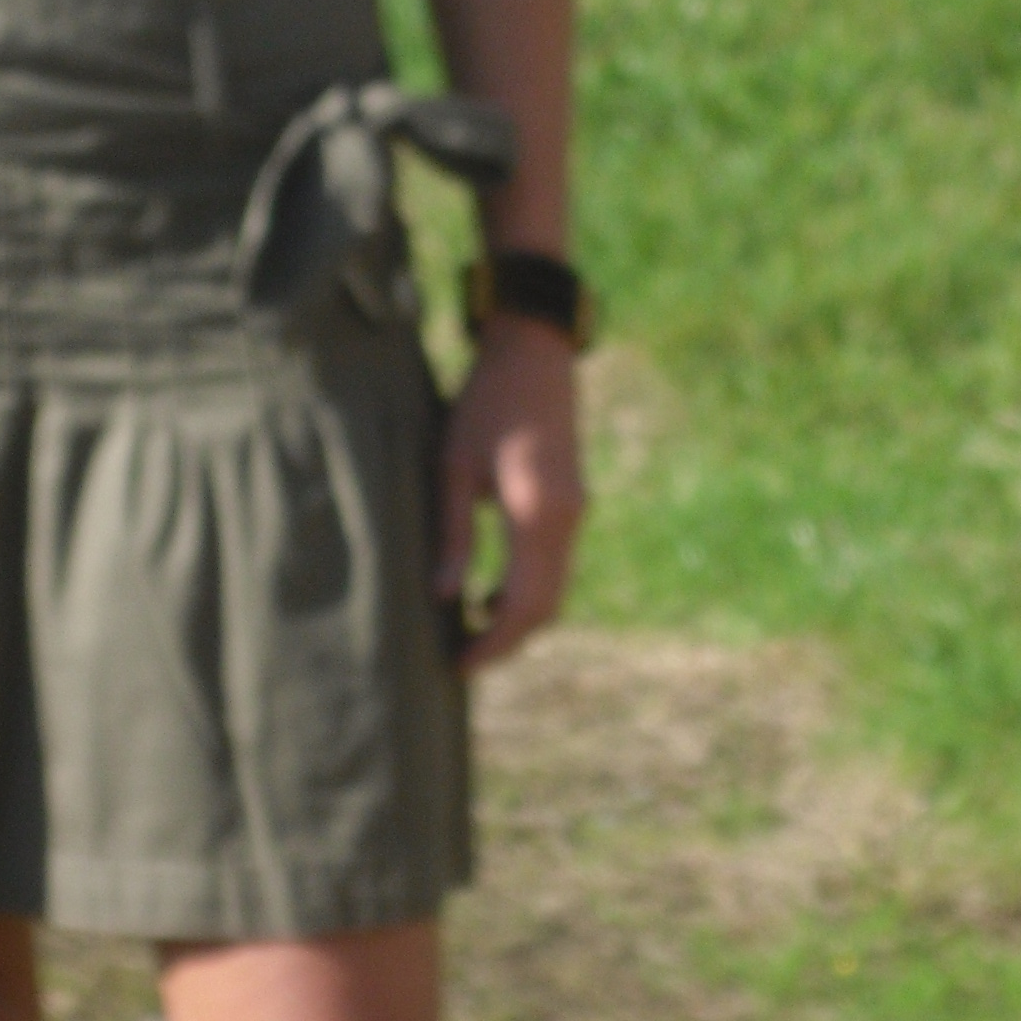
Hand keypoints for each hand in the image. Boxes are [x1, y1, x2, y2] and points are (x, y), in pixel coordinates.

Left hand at [438, 318, 585, 671]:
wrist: (534, 356)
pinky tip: (490, 594)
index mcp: (536, 514)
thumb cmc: (484, 404)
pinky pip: (555, 565)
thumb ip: (452, 535)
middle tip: (462, 658)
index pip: (522, 604)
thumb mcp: (452, 466)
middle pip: (545, 607)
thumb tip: (445, 596)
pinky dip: (528, 591)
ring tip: (470, 630)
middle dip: (507, 640)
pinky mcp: (571, 504)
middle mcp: (565, 520)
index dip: (492, 642)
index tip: (459, 664)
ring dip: (518, 617)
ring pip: (554, 590)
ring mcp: (575, 512)